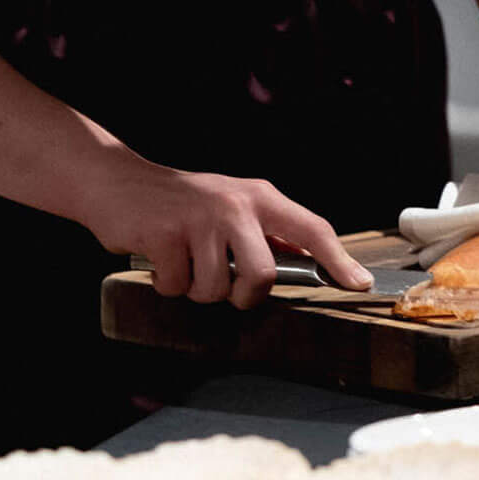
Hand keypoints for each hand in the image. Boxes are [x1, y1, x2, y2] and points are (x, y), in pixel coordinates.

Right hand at [89, 154, 372, 308]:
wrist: (118, 183)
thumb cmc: (181, 203)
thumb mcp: (232, 207)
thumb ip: (267, 233)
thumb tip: (311, 260)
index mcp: (259, 198)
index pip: (312, 228)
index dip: (338, 260)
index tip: (360, 284)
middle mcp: (235, 205)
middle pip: (263, 276)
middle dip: (242, 296)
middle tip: (225, 286)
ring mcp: (200, 218)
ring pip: (215, 289)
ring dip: (196, 289)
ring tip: (184, 262)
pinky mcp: (165, 234)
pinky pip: (177, 286)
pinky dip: (166, 283)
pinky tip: (160, 259)